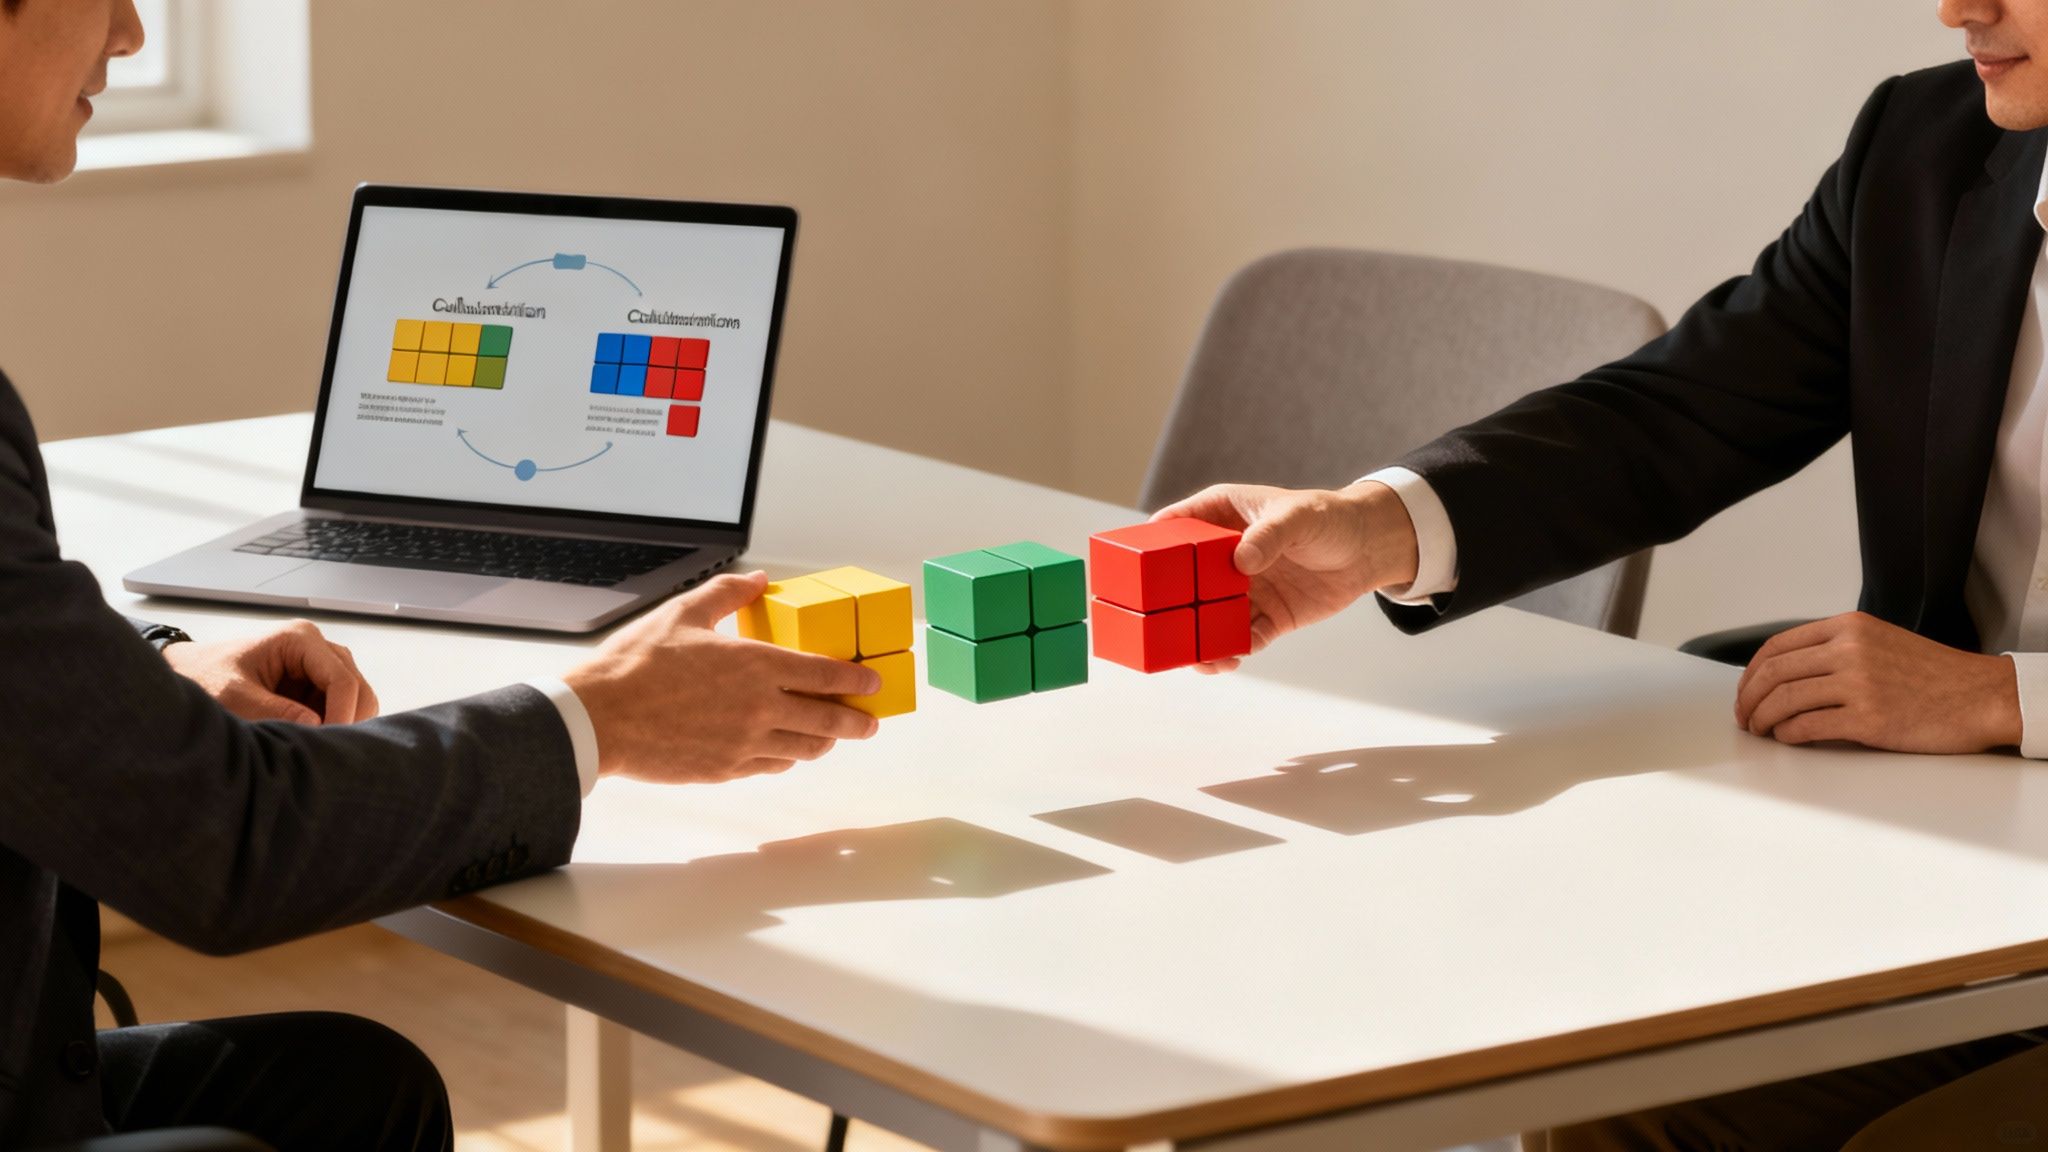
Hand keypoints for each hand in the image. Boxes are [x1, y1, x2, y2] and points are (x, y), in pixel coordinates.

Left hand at [162, 619, 378, 724]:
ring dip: (343, 723)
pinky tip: (312, 737)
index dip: (342, 715)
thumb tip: (317, 726)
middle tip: (324, 749)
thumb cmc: (205, 678)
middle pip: (359, 688)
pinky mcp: (317, 685)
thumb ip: (274, 710)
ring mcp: (320, 666)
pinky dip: (335, 725)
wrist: (189, 675)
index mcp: (301, 639)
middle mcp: (318, 648)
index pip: (343, 680)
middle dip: (348, 720)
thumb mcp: (233, 696)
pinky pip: (343, 707)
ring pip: (357, 699)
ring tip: (315, 744)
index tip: (326, 744)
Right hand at [563, 571, 881, 784]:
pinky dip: (786, 758)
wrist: (599, 718)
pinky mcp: (725, 770)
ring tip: (830, 736)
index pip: (825, 675)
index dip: (856, 680)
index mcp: (755, 666)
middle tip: (869, 721)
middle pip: (826, 720)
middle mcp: (759, 709)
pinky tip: (786, 751)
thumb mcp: (683, 612)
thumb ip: (727, 593)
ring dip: (823, 742)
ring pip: (803, 749)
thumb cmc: (636, 664)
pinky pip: (771, 766)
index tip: (873, 683)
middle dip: (855, 721)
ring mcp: (744, 745)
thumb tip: (758, 580)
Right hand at [1150, 481, 1420, 671]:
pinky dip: (1231, 651)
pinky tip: (1227, 660)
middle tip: (1154, 627)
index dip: (1149, 548)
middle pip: (1183, 582)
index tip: (1131, 571)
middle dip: (1167, 606)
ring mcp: (1242, 589)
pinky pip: (1240, 638)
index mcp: (1220, 516)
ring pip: (1208, 616)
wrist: (1369, 549)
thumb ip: (1269, 535)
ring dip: (1199, 638)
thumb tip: (1241, 562)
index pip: (1173, 528)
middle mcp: (1223, 555)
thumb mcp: (1298, 516)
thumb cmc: (1329, 517)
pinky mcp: (1265, 616)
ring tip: (1195, 657)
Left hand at [1734, 612, 2021, 752]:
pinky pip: (1807, 727)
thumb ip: (1834, 648)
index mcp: (1848, 627)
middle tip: (1743, 716)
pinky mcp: (1868, 718)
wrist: (1979, 696)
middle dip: (1748, 698)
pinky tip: (1788, 738)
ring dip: (1763, 719)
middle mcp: (1850, 650)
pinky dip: (1788, 735)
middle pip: (1774, 673)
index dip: (1751, 673)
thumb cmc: (1932, 674)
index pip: (1777, 647)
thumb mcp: (1879, 640)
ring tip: (1760, 730)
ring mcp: (1858, 684)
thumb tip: (1783, 671)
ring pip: (1784, 700)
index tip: (1744, 691)